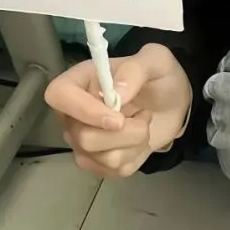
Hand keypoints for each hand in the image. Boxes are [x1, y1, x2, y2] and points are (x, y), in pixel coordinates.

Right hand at [44, 43, 191, 177]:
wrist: (172, 102)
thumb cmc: (158, 76)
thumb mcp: (155, 59)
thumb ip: (136, 70)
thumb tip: (117, 94)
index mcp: (80, 81)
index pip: (58, 95)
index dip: (84, 110)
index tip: (117, 118)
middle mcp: (73, 114)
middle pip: (83, 138)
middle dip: (125, 132)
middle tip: (144, 115)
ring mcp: (83, 141)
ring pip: (102, 158)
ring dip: (135, 142)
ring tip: (143, 123)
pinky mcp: (98, 162)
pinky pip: (115, 170)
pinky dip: (137, 156)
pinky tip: (140, 140)